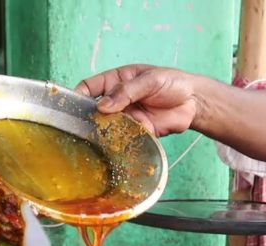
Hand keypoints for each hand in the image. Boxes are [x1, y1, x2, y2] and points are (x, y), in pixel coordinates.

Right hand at [76, 64, 198, 135]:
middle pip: (95, 110)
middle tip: (86, 126)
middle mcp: (118, 101)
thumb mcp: (149, 80)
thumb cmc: (172, 83)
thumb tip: (103, 106)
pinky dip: (120, 142)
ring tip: (100, 138)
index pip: (90, 87)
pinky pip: (124, 138)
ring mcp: (127, 117)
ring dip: (105, 132)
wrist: (194, 102)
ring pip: (108, 127)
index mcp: (116, 81)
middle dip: (90, 118)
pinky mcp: (138, 132)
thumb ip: (126, 92)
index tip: (71, 107)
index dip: (78, 96)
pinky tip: (117, 146)